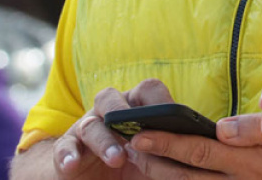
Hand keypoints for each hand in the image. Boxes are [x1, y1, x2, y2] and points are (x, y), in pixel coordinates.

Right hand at [52, 78, 173, 177]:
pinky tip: (72, 164)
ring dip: (104, 141)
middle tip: (141, 134)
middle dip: (125, 112)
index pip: (147, 90)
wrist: (94, 176)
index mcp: (134, 106)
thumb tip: (196, 146)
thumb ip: (169, 145)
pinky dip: (67, 156)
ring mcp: (85, 128)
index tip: (173, 117)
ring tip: (117, 159)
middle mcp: (108, 111)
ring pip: (91, 125)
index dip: (160, 100)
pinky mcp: (67, 150)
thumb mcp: (153, 153)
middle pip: (113, 99)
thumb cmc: (133, 162)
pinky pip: (65, 148)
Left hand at [126, 113, 261, 179]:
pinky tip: (175, 179)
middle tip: (128, 147)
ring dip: (164, 176)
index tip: (139, 132)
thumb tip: (218, 128)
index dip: (166, 141)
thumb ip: (254, 134)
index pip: (197, 150)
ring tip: (141, 164)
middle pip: (185, 174)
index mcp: (247, 162)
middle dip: (154, 161)